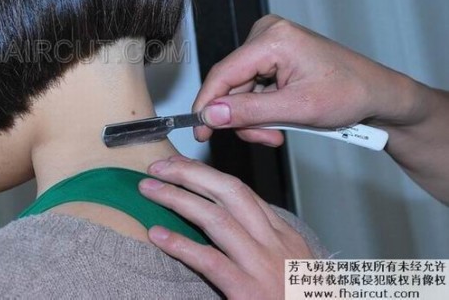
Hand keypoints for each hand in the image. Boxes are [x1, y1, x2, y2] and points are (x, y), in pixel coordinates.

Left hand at [139, 156, 313, 299]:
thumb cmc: (301, 299)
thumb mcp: (291, 264)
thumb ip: (260, 241)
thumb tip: (221, 219)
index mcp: (283, 235)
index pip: (240, 191)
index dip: (205, 174)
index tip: (178, 163)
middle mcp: (274, 244)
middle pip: (229, 192)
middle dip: (190, 173)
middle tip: (158, 167)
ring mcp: (262, 266)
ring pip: (217, 218)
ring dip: (178, 199)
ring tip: (149, 190)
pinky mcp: (250, 292)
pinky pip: (211, 261)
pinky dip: (181, 245)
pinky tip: (158, 235)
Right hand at [192, 14, 420, 145]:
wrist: (378, 93)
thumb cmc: (350, 93)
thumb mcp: (298, 109)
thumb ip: (250, 112)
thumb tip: (211, 114)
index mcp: (273, 38)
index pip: (223, 74)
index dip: (207, 105)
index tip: (199, 131)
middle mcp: (266, 33)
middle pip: (232, 84)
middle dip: (243, 117)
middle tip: (266, 139)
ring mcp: (269, 42)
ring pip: (240, 89)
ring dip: (254, 116)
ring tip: (278, 132)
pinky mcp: (272, 54)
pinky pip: (252, 86)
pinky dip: (261, 108)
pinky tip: (280, 118)